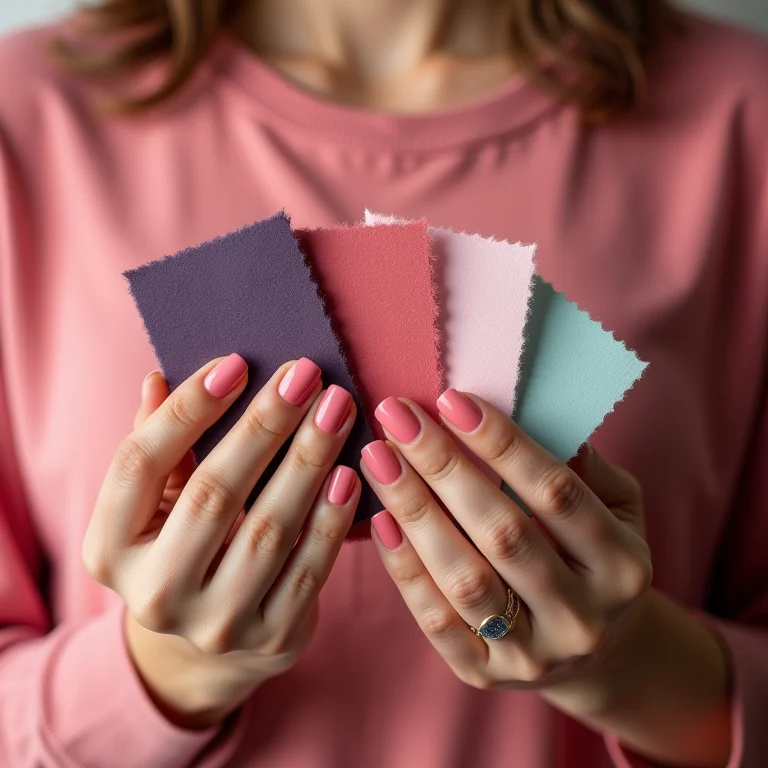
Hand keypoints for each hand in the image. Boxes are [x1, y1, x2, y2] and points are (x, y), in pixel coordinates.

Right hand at [83, 355, 360, 726]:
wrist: (212, 644)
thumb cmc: (184, 548)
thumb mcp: (156, 505)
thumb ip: (157, 447)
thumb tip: (158, 380)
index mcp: (110, 550)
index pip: (139, 465)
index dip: (186, 409)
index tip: (235, 363)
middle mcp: (155, 595)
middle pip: (212, 494)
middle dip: (264, 426)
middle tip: (304, 375)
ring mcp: (216, 625)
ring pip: (269, 530)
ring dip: (309, 460)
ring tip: (337, 408)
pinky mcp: (272, 638)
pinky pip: (310, 568)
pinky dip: (331, 517)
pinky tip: (349, 471)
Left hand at [362, 390, 651, 690]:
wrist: (597, 653)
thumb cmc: (595, 558)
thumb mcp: (618, 511)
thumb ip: (585, 470)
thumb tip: (532, 415)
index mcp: (622, 566)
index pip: (556, 493)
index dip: (501, 444)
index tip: (451, 400)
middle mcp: (582, 617)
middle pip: (502, 531)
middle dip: (443, 466)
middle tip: (399, 416)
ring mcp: (533, 654)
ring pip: (463, 577)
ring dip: (414, 510)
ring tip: (378, 457)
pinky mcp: (484, 674)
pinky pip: (436, 620)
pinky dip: (404, 567)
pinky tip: (380, 518)